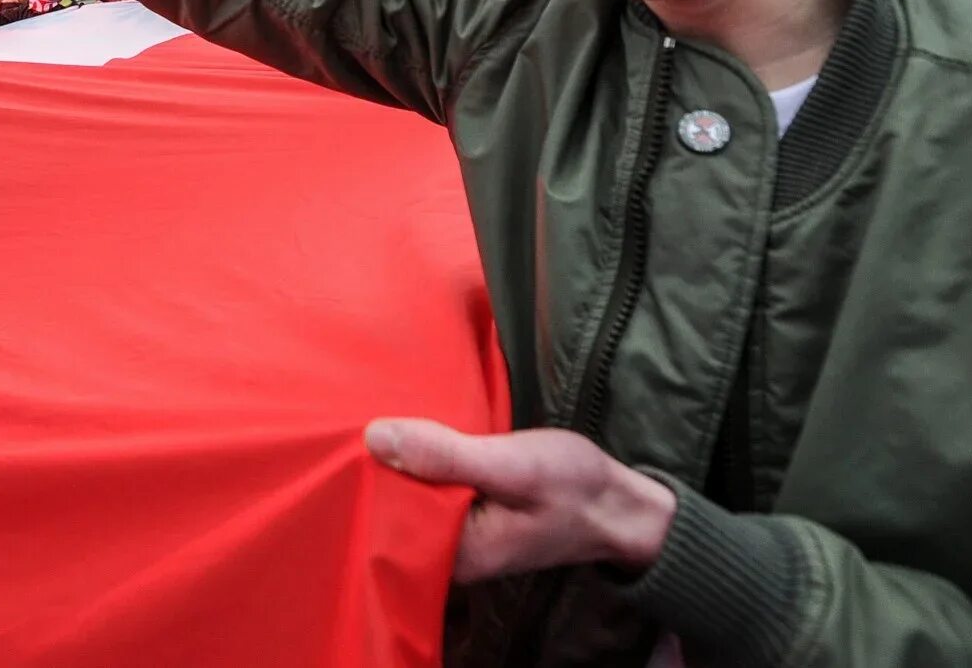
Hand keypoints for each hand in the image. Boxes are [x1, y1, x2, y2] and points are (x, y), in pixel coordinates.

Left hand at [364, 420, 675, 582]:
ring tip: (377, 418)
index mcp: (455, 555)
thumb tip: (375, 437)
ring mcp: (459, 537)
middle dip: (380, 467)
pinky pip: (430, 490)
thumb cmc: (574, 489)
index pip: (385, 518)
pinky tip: (412, 435)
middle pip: (393, 508)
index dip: (367, 476)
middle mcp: (450, 554)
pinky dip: (423, 464)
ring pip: (411, 496)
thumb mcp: (512, 466)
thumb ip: (446, 455)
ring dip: (401, 462)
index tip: (349, 435)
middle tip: (359, 416)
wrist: (621, 505)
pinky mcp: (468, 516)